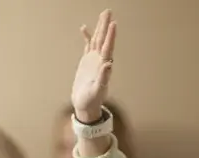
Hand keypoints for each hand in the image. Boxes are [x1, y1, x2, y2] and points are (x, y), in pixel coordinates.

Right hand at [71, 9, 115, 123]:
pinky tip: (84, 28)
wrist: (85, 106)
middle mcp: (100, 61)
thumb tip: (108, 65)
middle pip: (103, 40)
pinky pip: (88, 46)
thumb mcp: (97, 91)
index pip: (107, 47)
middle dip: (106, 26)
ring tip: (103, 14)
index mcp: (103, 66)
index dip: (110, 36)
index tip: (113, 23)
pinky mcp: (87, 62)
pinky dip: (87, 37)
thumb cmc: (91, 101)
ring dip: (100, 28)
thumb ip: (103, 78)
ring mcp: (93, 60)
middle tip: (108, 11)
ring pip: (97, 40)